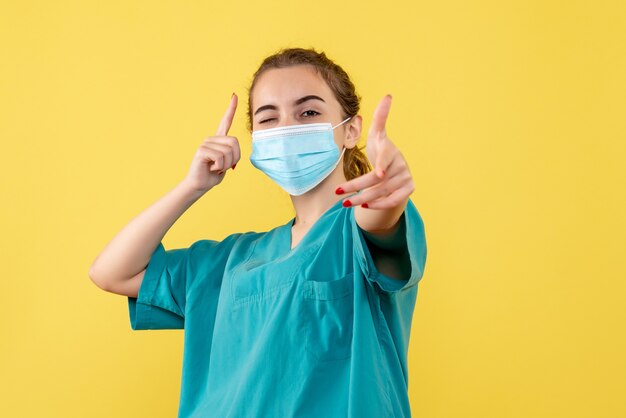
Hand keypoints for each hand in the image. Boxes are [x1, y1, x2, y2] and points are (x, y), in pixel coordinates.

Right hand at [183, 93, 240, 192]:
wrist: (199, 184)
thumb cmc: (213, 174)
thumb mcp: (227, 164)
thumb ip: (232, 155)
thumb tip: (233, 154)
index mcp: (218, 140)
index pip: (225, 121)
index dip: (231, 109)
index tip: (234, 95)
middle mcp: (212, 139)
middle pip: (235, 143)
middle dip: (235, 159)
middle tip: (224, 166)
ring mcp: (206, 143)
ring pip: (228, 152)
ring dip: (226, 165)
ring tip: (216, 167)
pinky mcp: (201, 150)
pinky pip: (220, 157)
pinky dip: (219, 167)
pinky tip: (210, 167)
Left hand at [335, 94, 414, 208]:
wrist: (396, 168)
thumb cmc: (382, 149)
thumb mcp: (378, 135)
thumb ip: (380, 117)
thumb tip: (388, 95)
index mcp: (391, 150)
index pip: (386, 157)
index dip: (382, 164)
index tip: (377, 173)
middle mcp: (401, 165)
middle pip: (376, 180)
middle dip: (356, 187)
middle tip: (337, 192)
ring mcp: (406, 178)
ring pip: (381, 192)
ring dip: (362, 199)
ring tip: (345, 203)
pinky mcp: (408, 190)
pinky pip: (392, 201)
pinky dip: (378, 205)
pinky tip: (363, 206)